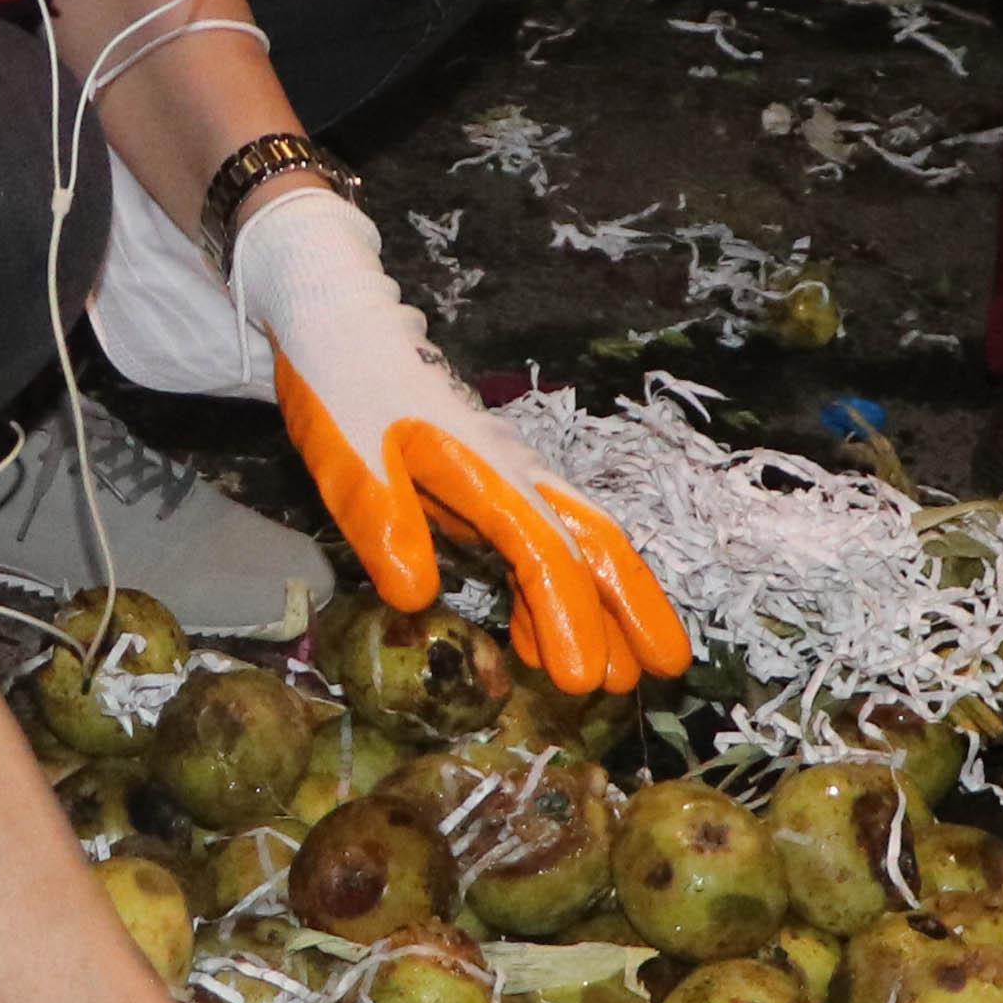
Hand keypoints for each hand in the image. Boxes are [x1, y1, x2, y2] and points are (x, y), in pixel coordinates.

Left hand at [235, 185, 689, 696]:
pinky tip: (539, 644)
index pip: (547, 553)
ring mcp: (505, 479)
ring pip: (577, 544)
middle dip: (635, 608)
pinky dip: (549, 596)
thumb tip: (418, 597)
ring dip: (605, 608)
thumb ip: (385, 524)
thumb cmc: (342, 386)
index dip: (570, 618)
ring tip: (624, 676)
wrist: (334, 322)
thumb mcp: (350, 457)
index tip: (584, 680)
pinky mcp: (485, 488)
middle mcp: (514, 475)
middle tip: (668, 671)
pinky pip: (537, 545)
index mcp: (486, 471)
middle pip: (595, 543)